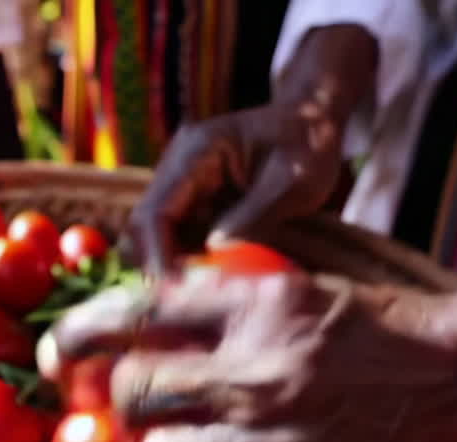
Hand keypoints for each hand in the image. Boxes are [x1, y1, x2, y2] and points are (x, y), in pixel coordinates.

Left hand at [41, 269, 456, 441]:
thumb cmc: (367, 324)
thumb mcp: (289, 286)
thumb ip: (213, 298)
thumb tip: (131, 311)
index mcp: (251, 306)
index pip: (132, 312)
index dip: (76, 335)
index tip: (57, 356)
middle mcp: (256, 371)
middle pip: (134, 396)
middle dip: (123, 404)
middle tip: (141, 409)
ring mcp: (276, 439)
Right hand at [123, 24, 376, 273]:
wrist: (312, 123)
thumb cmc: (307, 146)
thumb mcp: (292, 180)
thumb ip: (254, 216)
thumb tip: (215, 255)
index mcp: (197, 152)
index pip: (156, 211)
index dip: (159, 256)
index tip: (174, 293)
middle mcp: (178, 167)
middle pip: (145, 226)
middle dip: (159, 265)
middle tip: (185, 303)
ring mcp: (183, 184)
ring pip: (156, 236)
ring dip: (172, 266)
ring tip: (200, 297)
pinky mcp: (195, 200)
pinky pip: (179, 236)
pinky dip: (188, 261)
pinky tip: (210, 282)